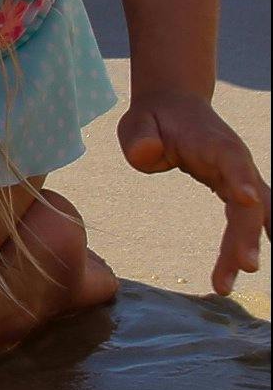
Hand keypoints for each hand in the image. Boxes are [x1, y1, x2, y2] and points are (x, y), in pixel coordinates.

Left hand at [120, 90, 267, 293]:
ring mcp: (241, 176)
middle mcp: (237, 162)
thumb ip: (140, 139)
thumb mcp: (138, 123)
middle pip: (250, 202)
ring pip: (253, 216)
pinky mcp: (236, 188)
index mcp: (215, 145)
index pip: (234, 163)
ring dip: (246, 247)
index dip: (241, 179)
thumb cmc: (154, 118)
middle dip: (248, 234)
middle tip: (245, 266)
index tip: (245, 200)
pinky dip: (252, 241)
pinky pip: (249, 218)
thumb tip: (146, 154)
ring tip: (224, 284)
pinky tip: (247, 266)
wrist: (174, 105)